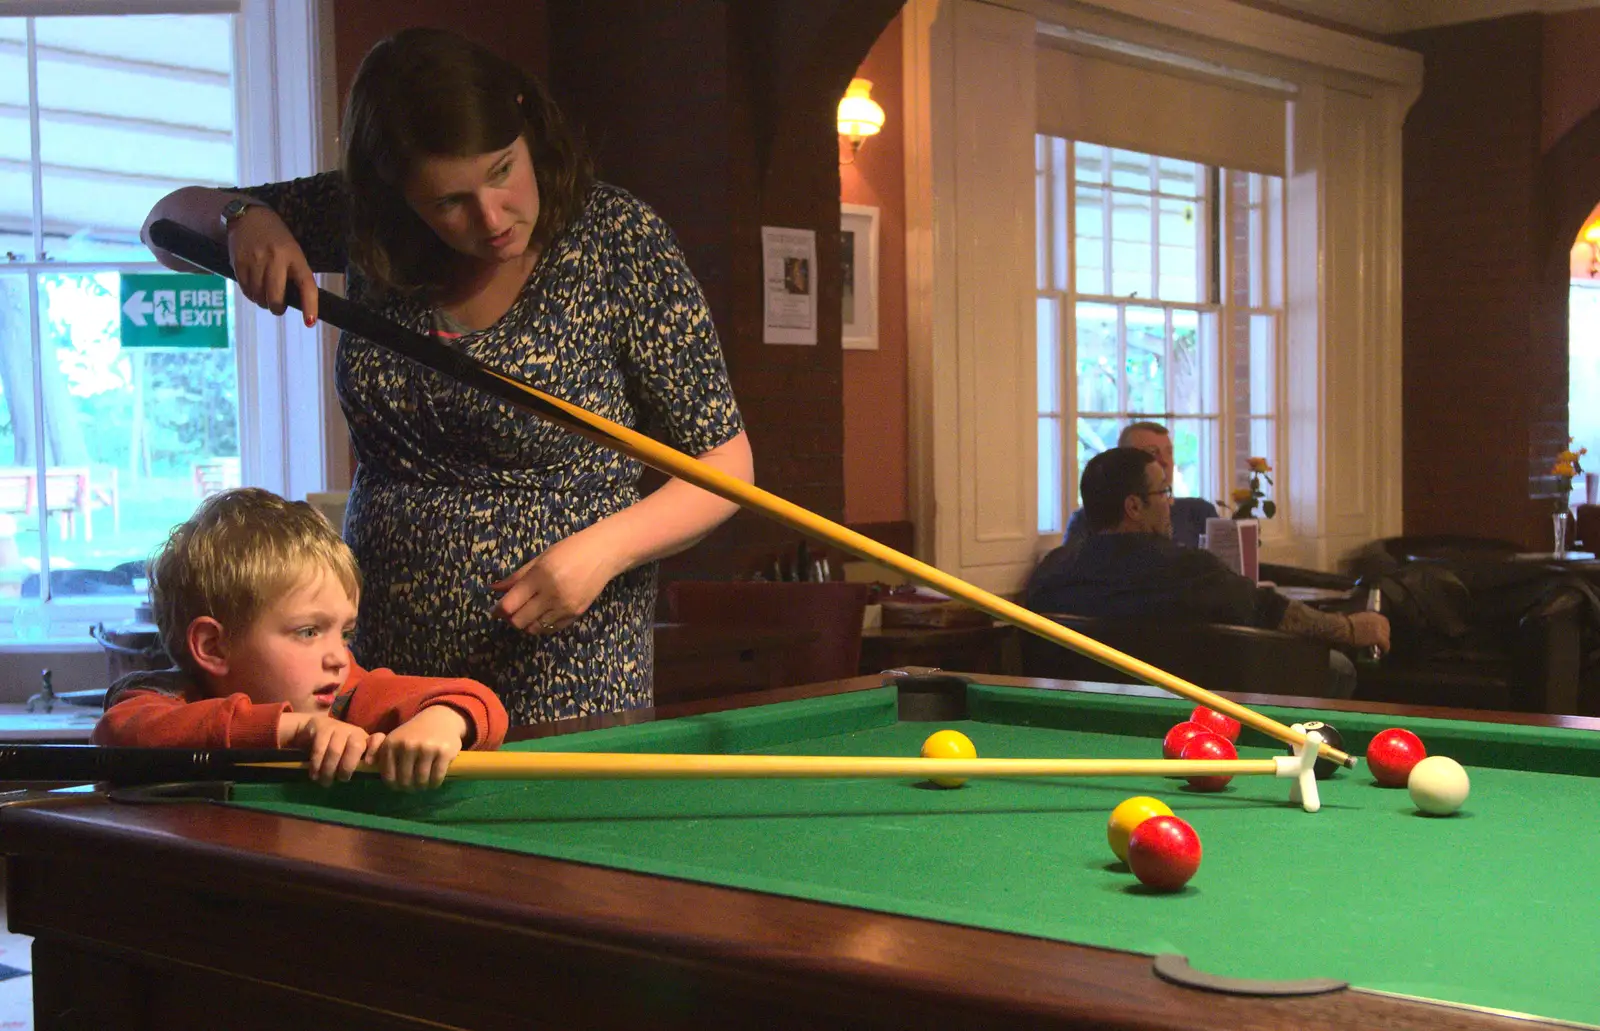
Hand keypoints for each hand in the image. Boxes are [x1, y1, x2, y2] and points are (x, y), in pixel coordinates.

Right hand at [226, 205, 318, 325]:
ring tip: (264, 294)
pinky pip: (245, 290)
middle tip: (277, 308)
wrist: (249, 217)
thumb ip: (294, 274)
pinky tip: (253, 287)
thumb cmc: (277, 239)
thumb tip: (295, 303)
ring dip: (262, 302)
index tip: (309, 321)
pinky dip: (250, 294)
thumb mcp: (293, 252)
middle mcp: (275, 258)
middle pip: (275, 297)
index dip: (309, 305)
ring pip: (259, 296)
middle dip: (277, 308)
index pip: (306, 284)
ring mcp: (255, 260)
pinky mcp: (238, 262)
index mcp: (295, 256)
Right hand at [281, 713, 381, 785]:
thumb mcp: (349, 756)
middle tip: (341, 779)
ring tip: (325, 781)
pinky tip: (314, 775)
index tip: (368, 763)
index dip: (375, 750)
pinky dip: (316, 764)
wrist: (311, 730)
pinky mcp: (321, 728)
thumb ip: (357, 766)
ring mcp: (338, 728)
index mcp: (364, 740)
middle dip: (347, 766)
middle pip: (355, 746)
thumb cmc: (334, 749)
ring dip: (329, 769)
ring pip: (335, 750)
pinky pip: (319, 749)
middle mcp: (354, 732)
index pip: (377, 739)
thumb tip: (363, 783)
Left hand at [373, 706, 469, 789]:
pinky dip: (435, 783)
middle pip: (405, 781)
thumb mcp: (394, 739)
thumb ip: (380, 753)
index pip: (389, 777)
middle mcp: (407, 746)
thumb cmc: (414, 733)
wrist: (440, 718)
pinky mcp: (443, 752)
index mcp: (391, 744)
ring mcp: (426, 748)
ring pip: (421, 781)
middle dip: (410, 788)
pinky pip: (437, 777)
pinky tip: (434, 780)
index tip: (401, 786)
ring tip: (424, 784)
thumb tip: (368, 765)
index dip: (395, 786)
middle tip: (414, 787)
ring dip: (422, 787)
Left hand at [491, 529, 624, 634]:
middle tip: (511, 611)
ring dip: (526, 623)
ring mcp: (565, 607)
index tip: (496, 609)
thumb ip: (516, 577)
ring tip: (527, 612)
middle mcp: (551, 595)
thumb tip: (494, 589)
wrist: (603, 554)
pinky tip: (542, 614)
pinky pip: (551, 629)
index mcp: (539, 577)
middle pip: (519, 621)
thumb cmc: (569, 550)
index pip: (510, 605)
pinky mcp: (575, 614)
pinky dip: (541, 625)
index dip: (499, 610)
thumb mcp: (540, 559)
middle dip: (511, 618)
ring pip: (534, 629)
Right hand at [1348, 612, 1390, 652]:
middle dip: (1384, 635)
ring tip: (1379, 648)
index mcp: (1373, 614)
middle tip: (1379, 641)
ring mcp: (1380, 629)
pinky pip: (1385, 644)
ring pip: (1386, 637)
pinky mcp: (1379, 638)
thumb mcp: (1357, 618)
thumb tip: (1365, 627)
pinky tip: (1382, 652)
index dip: (1381, 628)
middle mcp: (1379, 620)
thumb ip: (1364, 621)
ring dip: (1383, 642)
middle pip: (1386, 629)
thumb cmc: (1345, 623)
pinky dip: (1384, 649)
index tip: (1378, 633)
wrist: (1344, 628)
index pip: (1383, 621)